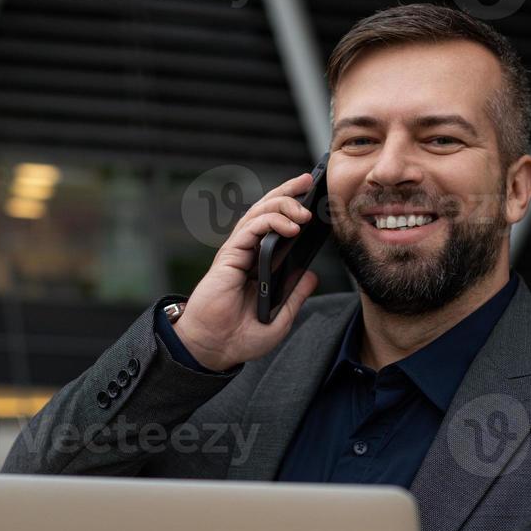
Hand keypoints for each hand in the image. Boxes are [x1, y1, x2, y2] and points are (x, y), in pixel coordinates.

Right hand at [175, 173, 322, 371]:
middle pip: (268, 212)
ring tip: (305, 210)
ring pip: (259, 214)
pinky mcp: (229, 256)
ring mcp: (238, 253)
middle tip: (309, 181)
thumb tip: (311, 275)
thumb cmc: (240, 337)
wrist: (215, 349)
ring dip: (283, 205)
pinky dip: (270, 222)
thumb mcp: (280, 318)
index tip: (314, 199)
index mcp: (260, 266)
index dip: (292, 209)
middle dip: (288, 193)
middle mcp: (248, 255)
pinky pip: (250, 229)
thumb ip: (295, 296)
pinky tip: (290, 226)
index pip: (277, 228)